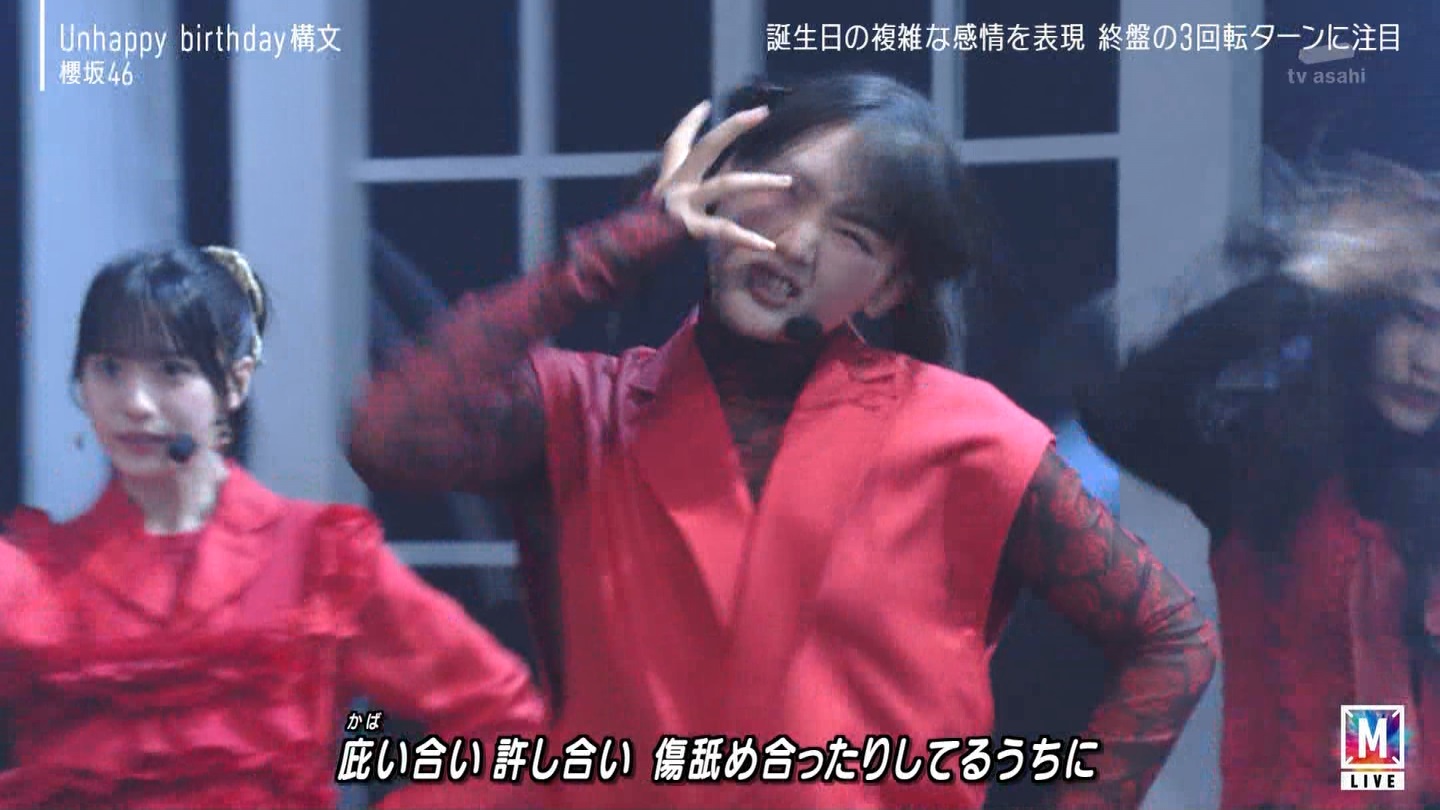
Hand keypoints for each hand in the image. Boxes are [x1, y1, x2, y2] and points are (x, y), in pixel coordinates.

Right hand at [653, 101, 792, 252]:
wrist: (622, 256)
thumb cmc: (644, 235)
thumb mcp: (656, 208)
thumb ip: (673, 193)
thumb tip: (683, 195)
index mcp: (668, 178)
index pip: (677, 141)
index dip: (690, 121)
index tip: (706, 106)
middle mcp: (675, 184)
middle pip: (707, 146)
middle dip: (734, 126)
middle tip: (762, 112)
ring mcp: (682, 203)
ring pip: (727, 184)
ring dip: (760, 181)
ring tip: (787, 181)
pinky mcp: (689, 227)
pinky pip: (725, 231)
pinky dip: (747, 239)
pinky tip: (768, 246)